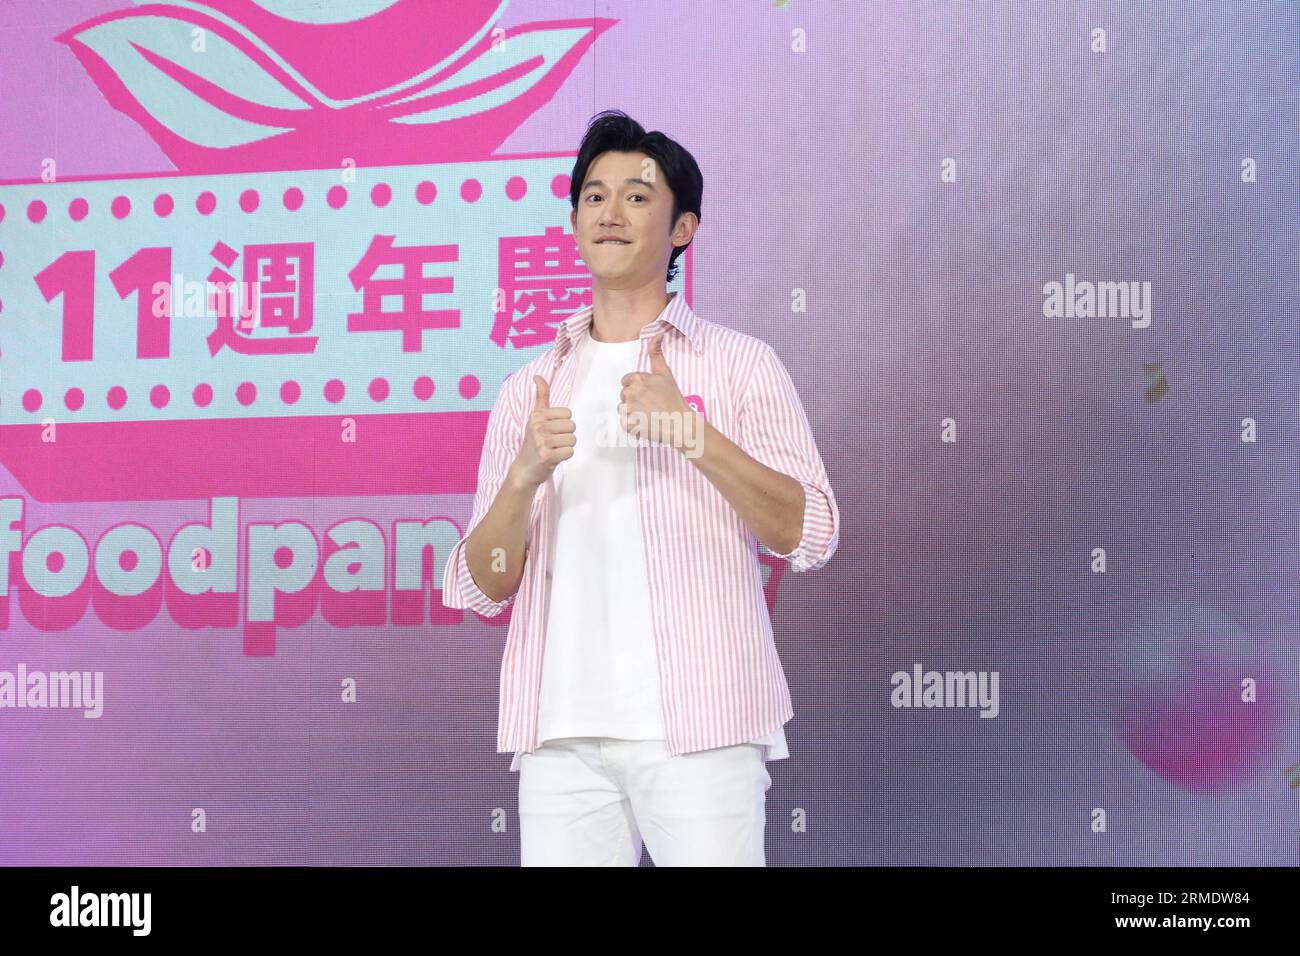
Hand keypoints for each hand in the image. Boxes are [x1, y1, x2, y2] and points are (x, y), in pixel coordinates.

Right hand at [511, 374, 574, 488]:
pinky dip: (565, 456)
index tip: (551, 430)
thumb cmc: (534, 442)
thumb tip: (538, 376)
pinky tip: (554, 457)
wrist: (524, 470)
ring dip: (566, 447)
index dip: (563, 423)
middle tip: (553, 442)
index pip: (568, 413)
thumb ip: (541, 397)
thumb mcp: (535, 418)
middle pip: (572, 426)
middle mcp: (538, 426)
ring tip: (553, 449)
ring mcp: (541, 441)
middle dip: (566, 436)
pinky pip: (570, 451)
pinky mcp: (547, 455)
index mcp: (536, 415)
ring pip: (573, 439)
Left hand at [619, 332, 689, 443]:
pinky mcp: (627, 423)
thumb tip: (658, 333)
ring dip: (632, 411)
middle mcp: (630, 392)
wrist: (679, 423)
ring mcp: (628, 408)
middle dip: (634, 399)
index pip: (626, 381)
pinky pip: (624, 421)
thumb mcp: (665, 373)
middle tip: (650, 405)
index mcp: (637, 379)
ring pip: (623, 408)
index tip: (649, 394)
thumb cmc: (673, 398)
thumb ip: (656, 353)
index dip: (638, 387)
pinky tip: (645, 422)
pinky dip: (633, 424)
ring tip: (648, 414)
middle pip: (624, 394)